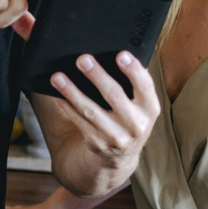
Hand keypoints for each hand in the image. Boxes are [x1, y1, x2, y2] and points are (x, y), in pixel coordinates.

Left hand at [48, 51, 159, 175]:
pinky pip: (79, 121)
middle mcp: (136, 125)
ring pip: (91, 110)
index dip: (133, 70)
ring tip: (58, 77)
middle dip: (97, 76)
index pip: (145, 86)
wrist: (122, 154)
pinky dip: (67, 106)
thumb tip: (116, 56)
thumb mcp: (140, 104)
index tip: (121, 55)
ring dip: (72, 92)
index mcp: (150, 109)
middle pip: (114, 96)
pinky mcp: (98, 143)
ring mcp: (117, 137)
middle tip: (82, 59)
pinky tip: (58, 94)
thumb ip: (133, 84)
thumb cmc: (129, 115)